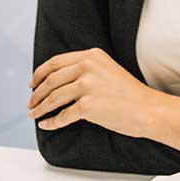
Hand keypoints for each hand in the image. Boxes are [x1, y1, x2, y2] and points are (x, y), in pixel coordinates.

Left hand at [28, 48, 157, 136]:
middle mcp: (88, 67)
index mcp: (92, 55)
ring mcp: (87, 86)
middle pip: (51, 80)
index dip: (40, 74)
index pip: (56, 62)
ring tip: (34, 114)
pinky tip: (46, 125)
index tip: (32, 84)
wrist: (148, 109)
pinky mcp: (88, 106)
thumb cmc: (130, 94)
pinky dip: (51, 121)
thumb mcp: (107, 70)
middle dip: (36, 93)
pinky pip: (62, 115)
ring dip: (40, 107)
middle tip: (30, 103)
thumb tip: (59, 81)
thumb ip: (86, 69)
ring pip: (53, 97)